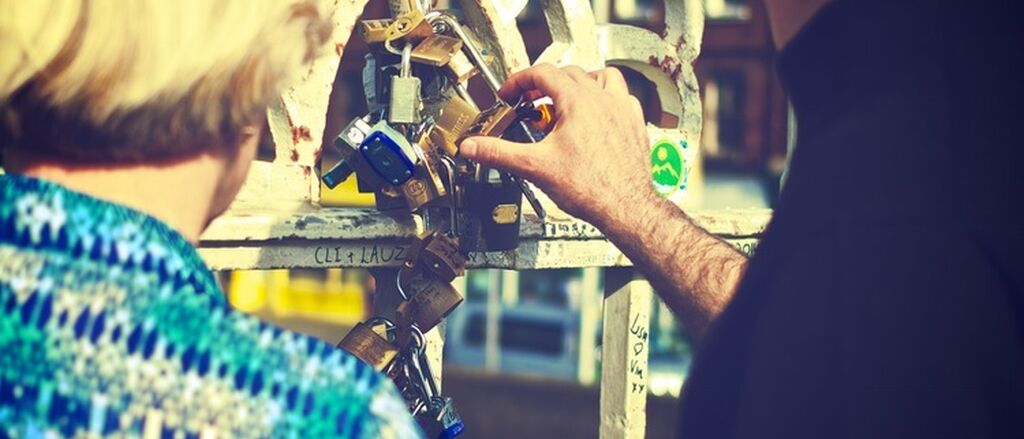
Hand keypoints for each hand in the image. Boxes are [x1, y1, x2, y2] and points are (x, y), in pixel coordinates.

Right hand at [459, 64, 656, 226]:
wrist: (626, 208)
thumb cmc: (591, 188)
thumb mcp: (535, 167)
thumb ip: (499, 153)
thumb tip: (474, 147)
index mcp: (577, 102)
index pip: (542, 73)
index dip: (519, 81)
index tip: (509, 94)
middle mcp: (602, 100)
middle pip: (568, 73)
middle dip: (544, 84)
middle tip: (530, 101)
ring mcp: (622, 111)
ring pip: (602, 77)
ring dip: (581, 82)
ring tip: (566, 98)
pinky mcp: (634, 125)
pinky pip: (623, 98)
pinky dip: (607, 99)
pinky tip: (598, 114)